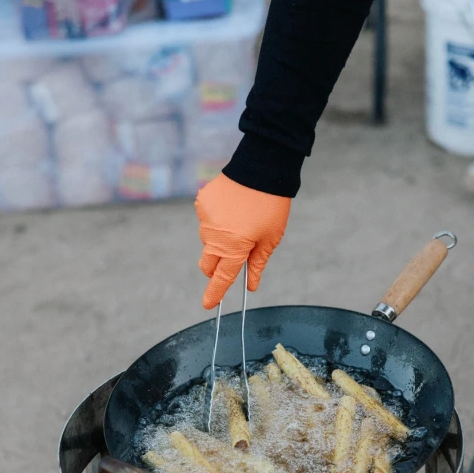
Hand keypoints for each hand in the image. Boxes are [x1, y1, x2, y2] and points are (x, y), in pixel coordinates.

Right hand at [196, 173, 290, 308]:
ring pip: (208, 241)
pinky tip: (232, 208)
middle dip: (217, 267)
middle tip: (234, 256)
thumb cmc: (271, 206)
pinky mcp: (201, 203)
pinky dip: (217, 221)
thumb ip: (257, 264)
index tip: (209, 305)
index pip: (222, 278)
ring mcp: (205, 219)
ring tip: (240, 221)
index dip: (215, 293)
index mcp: (234, 247)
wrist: (261, 167)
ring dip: (220, 240)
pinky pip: (206, 221)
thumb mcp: (270, 238)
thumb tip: (251, 285)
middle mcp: (215, 236)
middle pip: (208, 264)